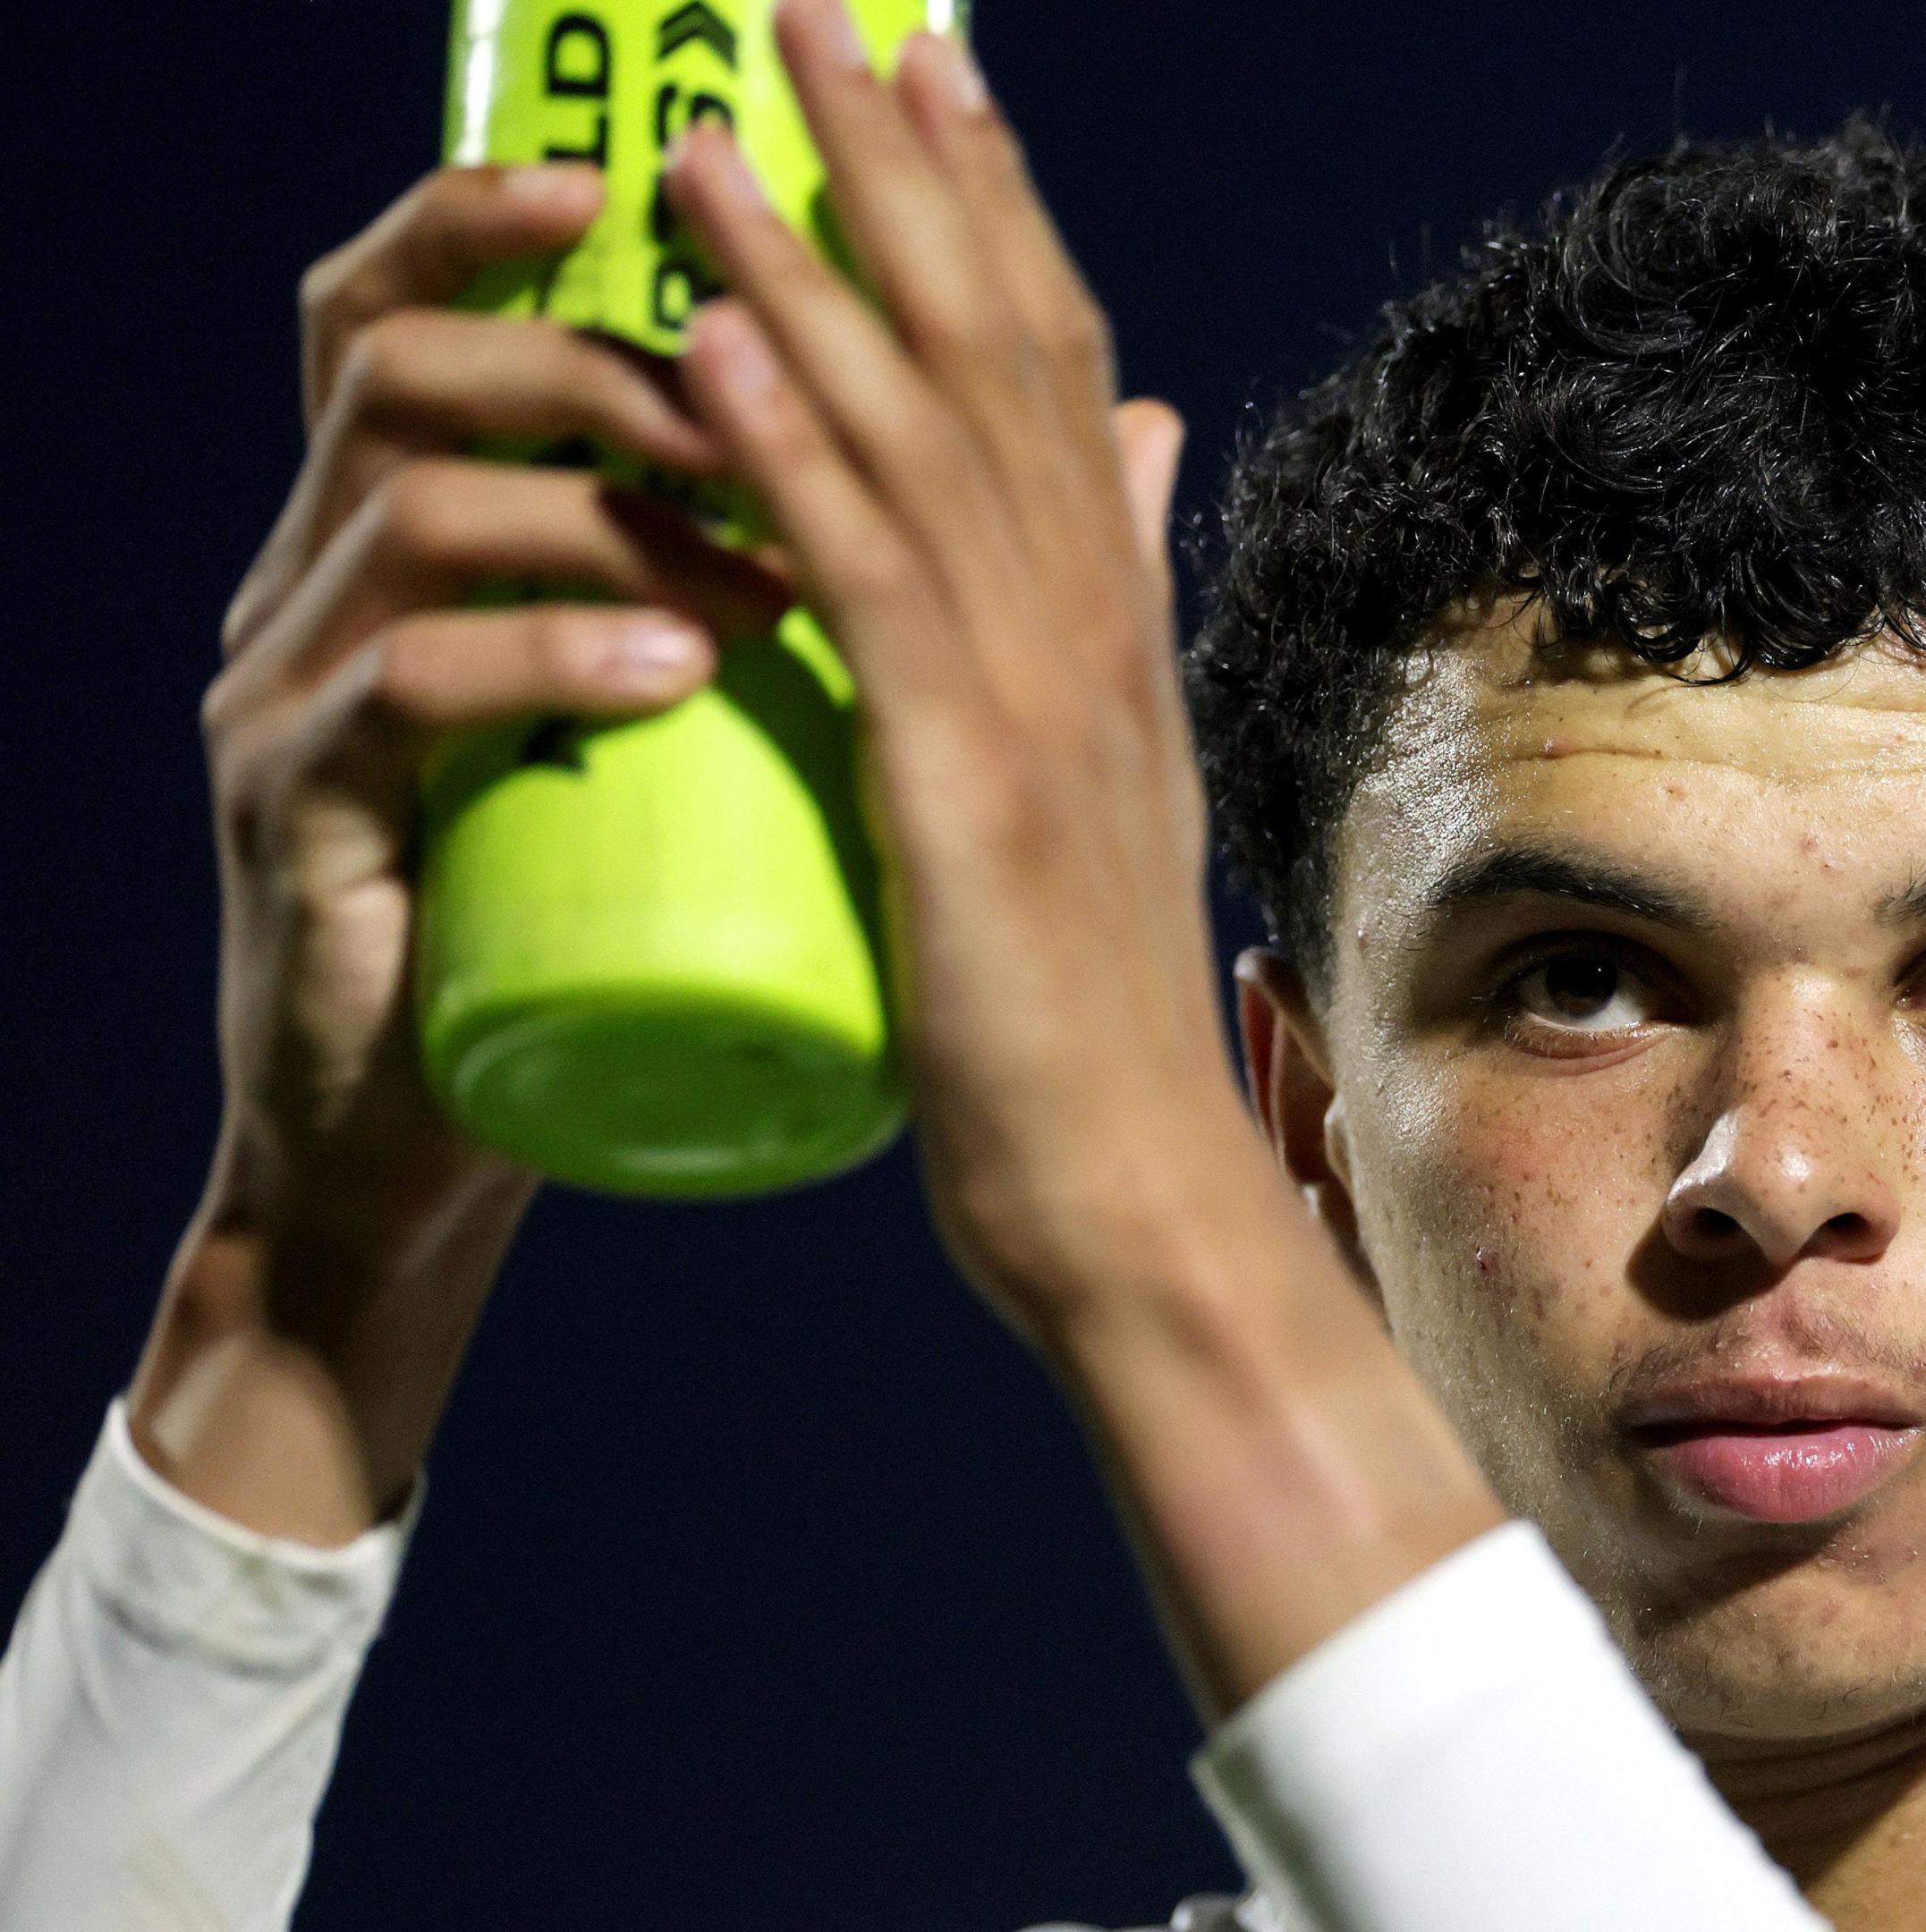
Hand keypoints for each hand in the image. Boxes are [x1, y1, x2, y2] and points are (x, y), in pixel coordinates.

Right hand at [135, 163, 788, 1542]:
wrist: (451, 1137)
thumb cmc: (597, 915)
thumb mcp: (692, 720)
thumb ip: (796, 568)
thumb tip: (998, 433)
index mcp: (411, 534)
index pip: (420, 312)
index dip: (500, 217)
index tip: (645, 165)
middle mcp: (321, 579)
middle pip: (393, 363)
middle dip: (586, 349)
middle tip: (748, 380)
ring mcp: (287, 692)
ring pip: (407, 506)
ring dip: (603, 507)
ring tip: (763, 560)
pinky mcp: (295, 819)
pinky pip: (401, 690)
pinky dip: (547, 661)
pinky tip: (674, 673)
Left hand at [660, 11, 1241, 1326]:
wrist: (1135, 1199)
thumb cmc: (1096, 1021)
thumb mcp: (1112, 780)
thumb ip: (1110, 602)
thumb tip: (1132, 445)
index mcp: (1112, 626)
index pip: (1055, 371)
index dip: (996, 207)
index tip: (936, 73)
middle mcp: (1088, 630)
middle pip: (997, 351)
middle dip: (903, 170)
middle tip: (826, 13)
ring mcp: (1034, 702)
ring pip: (921, 438)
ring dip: (816, 267)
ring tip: (713, 129)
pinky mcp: (957, 785)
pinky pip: (860, 583)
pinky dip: (791, 451)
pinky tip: (716, 344)